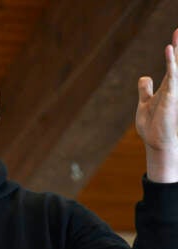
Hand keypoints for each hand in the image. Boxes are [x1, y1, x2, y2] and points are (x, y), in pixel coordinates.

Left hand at [136, 29, 177, 181]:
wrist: (155, 141)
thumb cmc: (152, 125)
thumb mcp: (145, 103)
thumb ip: (145, 89)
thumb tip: (145, 76)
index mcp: (166, 87)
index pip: (172, 65)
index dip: (173, 52)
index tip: (175, 36)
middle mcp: (172, 87)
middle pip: (176, 63)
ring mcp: (173, 92)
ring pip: (176, 68)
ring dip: (176, 53)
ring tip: (176, 34)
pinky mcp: (171, 97)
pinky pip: (173, 77)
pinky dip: (171, 64)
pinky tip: (169, 51)